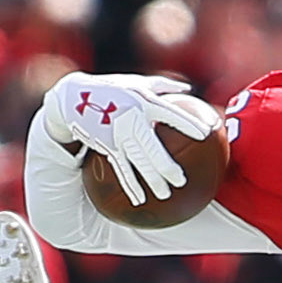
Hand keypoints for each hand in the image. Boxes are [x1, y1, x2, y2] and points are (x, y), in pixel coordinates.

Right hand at [41, 71, 221, 207]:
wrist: (75, 97)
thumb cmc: (113, 89)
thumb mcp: (137, 83)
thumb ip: (163, 87)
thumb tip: (189, 90)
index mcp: (144, 102)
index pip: (171, 114)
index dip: (188, 124)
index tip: (206, 134)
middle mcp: (132, 119)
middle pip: (152, 147)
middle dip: (166, 165)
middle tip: (181, 181)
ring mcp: (118, 135)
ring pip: (137, 162)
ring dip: (151, 180)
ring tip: (165, 195)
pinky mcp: (107, 146)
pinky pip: (121, 169)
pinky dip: (130, 185)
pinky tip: (140, 199)